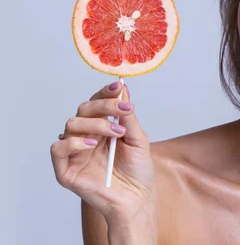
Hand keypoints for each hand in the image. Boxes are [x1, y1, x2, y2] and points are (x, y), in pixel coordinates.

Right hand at [50, 81, 155, 223]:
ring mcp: (74, 152)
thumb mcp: (138, 139)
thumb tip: (123, 90)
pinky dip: (74, 142)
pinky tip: (93, 144)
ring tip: (117, 133)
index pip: (97, 103)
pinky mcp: (65, 169)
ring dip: (96, 124)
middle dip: (104, 106)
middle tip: (123, 109)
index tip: (119, 85)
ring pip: (72, 124)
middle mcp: (86, 136)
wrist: (137, 199)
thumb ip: (128, 117)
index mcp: (102, 127)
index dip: (106, 93)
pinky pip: (58, 148)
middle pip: (84, 109)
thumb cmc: (138, 171)